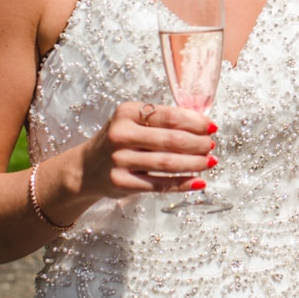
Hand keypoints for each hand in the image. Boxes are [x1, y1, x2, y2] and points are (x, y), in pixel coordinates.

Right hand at [76, 101, 217, 198]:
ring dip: (195, 164)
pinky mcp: (122, 183)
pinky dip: (182, 184)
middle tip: (212, 146)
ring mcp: (120, 160)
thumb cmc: (119, 141)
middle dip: (198, 144)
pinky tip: (198, 182)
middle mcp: (121, 135)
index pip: (169, 116)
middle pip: (171, 140)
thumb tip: (203, 125)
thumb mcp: (133, 122)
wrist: (86, 168)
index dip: (195, 122)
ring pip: (167, 163)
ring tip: (210, 162)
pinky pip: (159, 185)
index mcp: (126, 112)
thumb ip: (162, 121)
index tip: (212, 127)